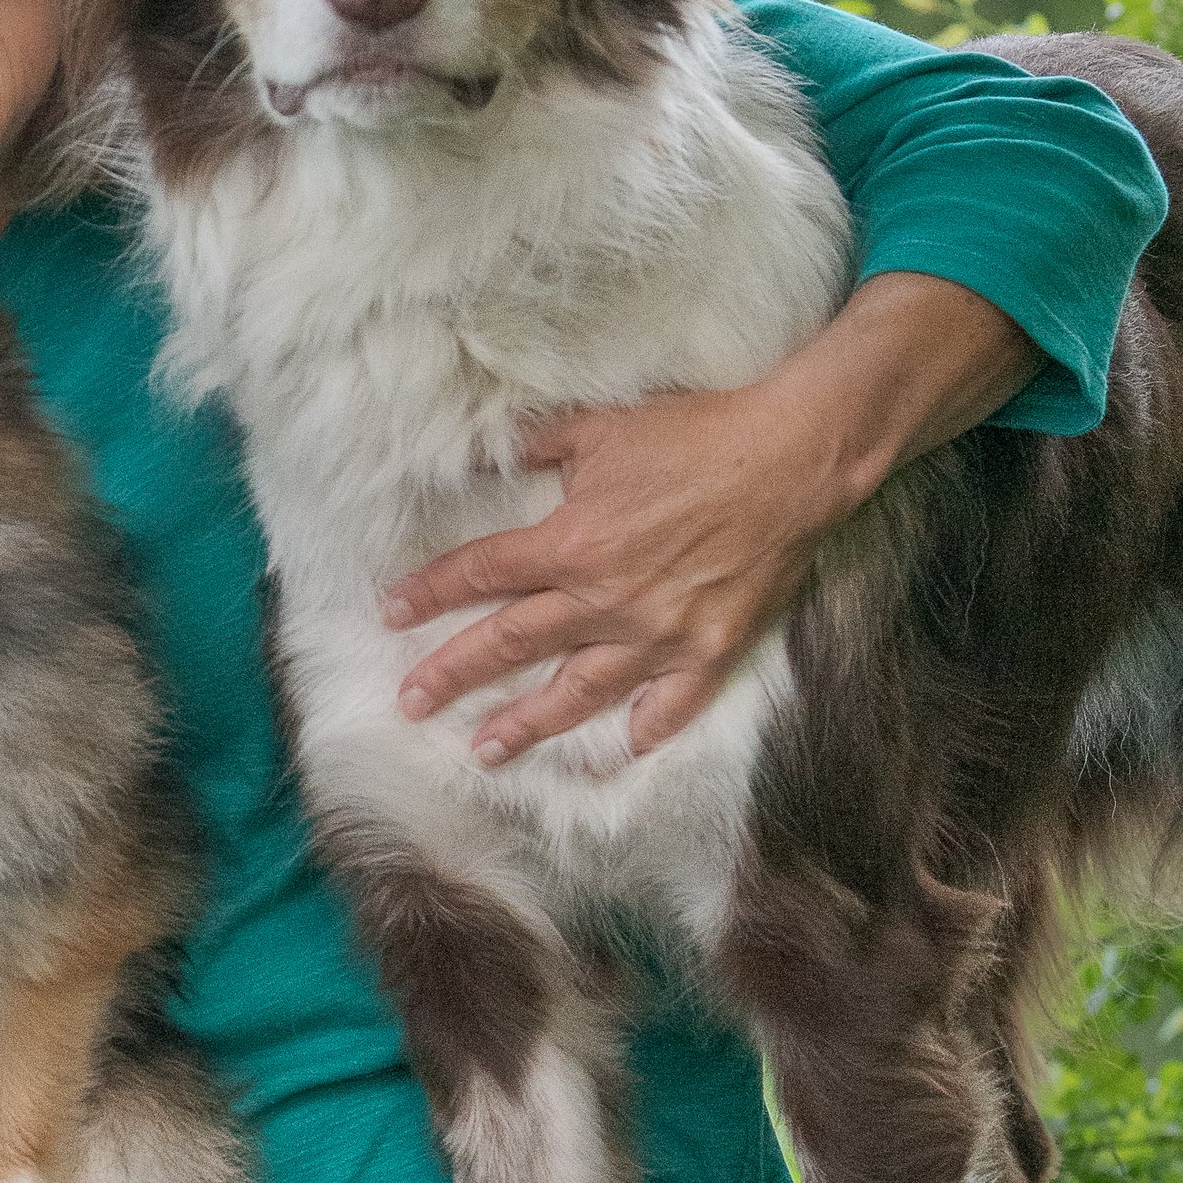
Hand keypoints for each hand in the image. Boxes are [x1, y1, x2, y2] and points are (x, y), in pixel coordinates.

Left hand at [381, 275, 1034, 767]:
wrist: (791, 459)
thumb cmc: (695, 435)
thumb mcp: (601, 427)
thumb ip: (534, 444)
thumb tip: (472, 450)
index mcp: (571, 543)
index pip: (481, 574)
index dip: (429, 593)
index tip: (391, 614)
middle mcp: (603, 599)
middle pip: (510, 643)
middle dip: (452, 676)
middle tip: (410, 703)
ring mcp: (657, 633)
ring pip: (575, 692)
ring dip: (525, 725)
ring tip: (484, 752)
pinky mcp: (709, 649)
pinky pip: (669, 706)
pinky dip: (642, 732)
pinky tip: (615, 755)